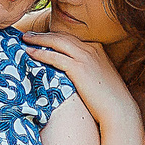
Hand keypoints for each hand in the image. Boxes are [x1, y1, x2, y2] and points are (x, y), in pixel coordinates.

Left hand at [19, 30, 139, 130]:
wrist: (119, 109)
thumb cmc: (108, 99)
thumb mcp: (98, 78)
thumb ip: (85, 70)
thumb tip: (70, 73)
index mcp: (96, 49)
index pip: (71, 38)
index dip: (54, 37)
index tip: (41, 38)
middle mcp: (91, 49)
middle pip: (62, 37)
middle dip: (43, 35)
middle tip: (28, 35)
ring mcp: (85, 57)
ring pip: (56, 42)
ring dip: (38, 39)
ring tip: (25, 40)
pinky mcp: (79, 68)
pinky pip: (55, 56)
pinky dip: (40, 53)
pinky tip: (29, 52)